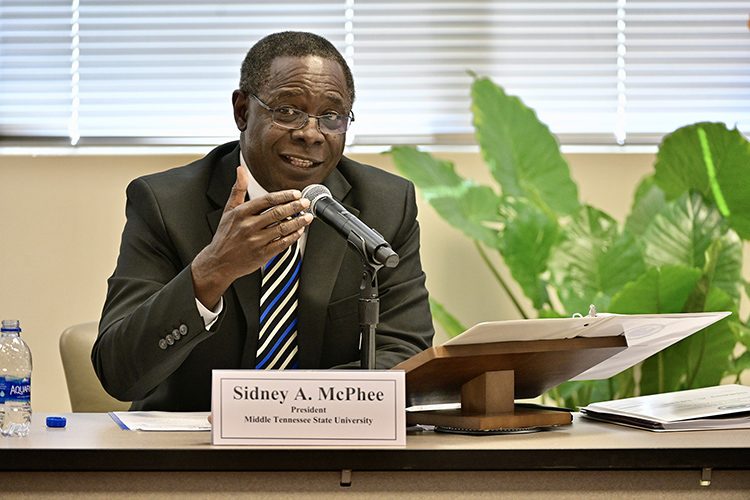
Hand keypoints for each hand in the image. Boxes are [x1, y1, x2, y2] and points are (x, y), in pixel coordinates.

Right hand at [191, 166, 312, 308]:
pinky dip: (293, 237)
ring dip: (298, 222)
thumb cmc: (225, 235)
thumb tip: (241, 170)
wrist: (218, 262)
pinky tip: (299, 231)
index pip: (267, 200)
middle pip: (277, 213)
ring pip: (282, 228)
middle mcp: (248, 226)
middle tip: (306, 203)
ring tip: (308, 216)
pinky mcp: (262, 254)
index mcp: (241, 213)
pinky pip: (282, 244)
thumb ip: (238, 189)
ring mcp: (256, 241)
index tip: (296, 193)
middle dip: (295, 207)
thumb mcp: (228, 210)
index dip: (284, 196)